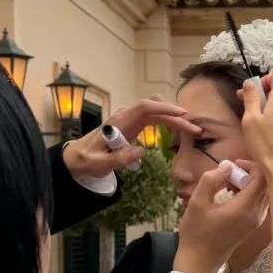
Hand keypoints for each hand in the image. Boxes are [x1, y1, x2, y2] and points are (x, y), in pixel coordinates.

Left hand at [61, 98, 200, 182]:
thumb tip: (141, 151)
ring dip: (175, 119)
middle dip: (176, 116)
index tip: (182, 114)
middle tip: (195, 130)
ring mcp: (130, 120)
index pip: (144, 108)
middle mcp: (126, 117)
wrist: (77, 157)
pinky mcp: (133, 126)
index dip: (164, 108)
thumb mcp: (98, 164)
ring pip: (157, 113)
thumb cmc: (86, 160)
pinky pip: (154, 119)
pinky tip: (179, 130)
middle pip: (155, 110)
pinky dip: (168, 123)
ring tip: (192, 131)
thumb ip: (118, 159)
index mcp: (119, 122)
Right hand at [174, 160, 267, 272]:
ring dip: (248, 183)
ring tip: (227, 184)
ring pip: (262, 193)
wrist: (200, 261)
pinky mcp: (252, 225)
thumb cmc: (196, 233)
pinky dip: (248, 194)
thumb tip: (227, 166)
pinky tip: (230, 195)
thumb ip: (211, 180)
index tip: (232, 165)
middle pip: (265, 184)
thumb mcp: (197, 202)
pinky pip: (258, 202)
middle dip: (249, 173)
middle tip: (228, 174)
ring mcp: (256, 221)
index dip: (250, 166)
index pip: (262, 178)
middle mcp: (256, 214)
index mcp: (245, 208)